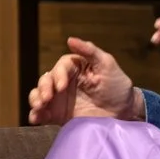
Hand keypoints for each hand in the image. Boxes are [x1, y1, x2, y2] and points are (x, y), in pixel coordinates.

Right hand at [27, 37, 141, 125]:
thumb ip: (90, 51)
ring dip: (35, 99)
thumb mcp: (107, 64)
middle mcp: (63, 82)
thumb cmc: (117, 85)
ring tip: (38, 107)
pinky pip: (42, 114)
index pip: (60, 68)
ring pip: (39, 95)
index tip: (61, 87)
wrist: (124, 111)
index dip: (58, 76)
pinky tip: (35, 119)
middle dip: (43, 89)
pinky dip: (36, 115)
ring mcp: (59, 99)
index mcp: (73, 68)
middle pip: (45, 81)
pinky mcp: (58, 115)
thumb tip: (69, 39)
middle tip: (46, 99)